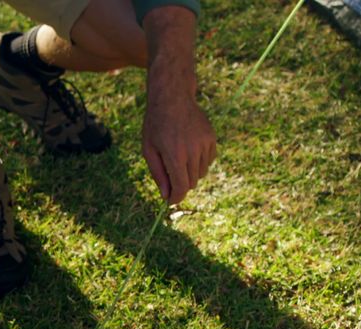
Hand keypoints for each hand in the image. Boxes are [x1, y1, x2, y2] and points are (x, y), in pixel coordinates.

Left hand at [143, 76, 216, 203]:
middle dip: (180, 183)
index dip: (176, 197)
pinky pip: (209, 161)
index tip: (171, 200)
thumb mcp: (149, 150)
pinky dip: (199, 161)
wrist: (172, 97)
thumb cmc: (156, 125)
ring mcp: (204, 143)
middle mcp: (192, 151)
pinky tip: (189, 149)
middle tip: (169, 173)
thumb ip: (159, 174)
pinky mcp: (211, 138)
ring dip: (190, 172)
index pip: (181, 187)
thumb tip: (167, 196)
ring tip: (178, 156)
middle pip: (191, 182)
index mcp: (174, 155)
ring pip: (201, 173)